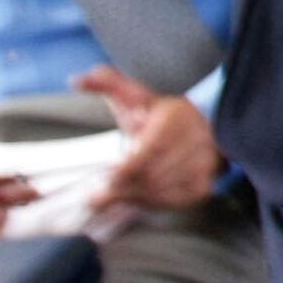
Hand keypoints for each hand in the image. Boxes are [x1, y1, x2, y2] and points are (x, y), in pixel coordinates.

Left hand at [78, 66, 223, 212]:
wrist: (203, 131)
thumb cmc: (160, 116)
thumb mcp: (135, 95)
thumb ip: (107, 84)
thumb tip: (77, 80)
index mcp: (176, 114)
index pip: (151, 148)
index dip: (127, 167)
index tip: (107, 177)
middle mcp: (196, 137)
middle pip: (153, 172)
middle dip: (123, 187)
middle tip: (98, 197)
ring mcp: (204, 162)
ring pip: (162, 189)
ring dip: (135, 197)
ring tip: (116, 196)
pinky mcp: (205, 183)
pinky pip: (174, 201)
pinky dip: (152, 203)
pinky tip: (139, 197)